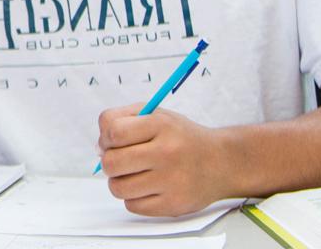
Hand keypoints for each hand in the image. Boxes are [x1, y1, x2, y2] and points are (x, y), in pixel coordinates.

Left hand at [97, 106, 231, 216]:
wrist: (221, 162)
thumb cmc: (181, 137)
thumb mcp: (156, 115)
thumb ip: (121, 120)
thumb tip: (98, 148)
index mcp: (161, 125)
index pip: (113, 131)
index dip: (107, 137)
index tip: (115, 141)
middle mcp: (167, 152)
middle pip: (111, 162)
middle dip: (110, 162)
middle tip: (124, 160)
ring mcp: (171, 181)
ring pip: (118, 187)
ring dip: (120, 182)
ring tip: (136, 174)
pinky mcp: (173, 204)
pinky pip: (132, 206)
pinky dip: (135, 197)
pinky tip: (149, 187)